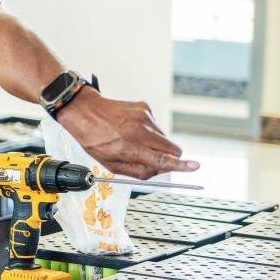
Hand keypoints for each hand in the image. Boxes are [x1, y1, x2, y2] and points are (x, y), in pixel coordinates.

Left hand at [55, 87, 199, 179]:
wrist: (84, 111)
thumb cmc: (94, 139)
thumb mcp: (110, 164)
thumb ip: (138, 170)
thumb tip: (160, 170)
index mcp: (129, 148)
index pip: (161, 159)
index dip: (180, 165)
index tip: (195, 167)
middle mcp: (139, 131)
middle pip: (171, 148)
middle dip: (170, 156)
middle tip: (153, 157)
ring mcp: (143, 117)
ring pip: (163, 137)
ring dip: (155, 143)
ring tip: (133, 140)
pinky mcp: (144, 108)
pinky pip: (155, 125)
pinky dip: (148, 130)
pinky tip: (131, 128)